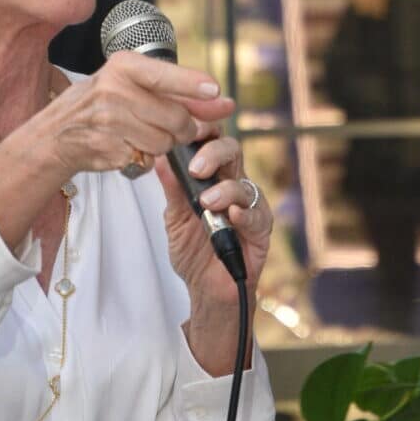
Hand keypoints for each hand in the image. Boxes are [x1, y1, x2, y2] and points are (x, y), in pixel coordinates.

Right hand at [46, 51, 234, 177]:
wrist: (56, 134)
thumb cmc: (100, 104)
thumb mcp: (129, 84)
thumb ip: (177, 92)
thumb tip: (222, 103)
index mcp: (122, 66)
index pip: (165, 75)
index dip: (193, 84)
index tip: (217, 91)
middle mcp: (114, 91)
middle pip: (175, 118)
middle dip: (183, 129)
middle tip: (173, 128)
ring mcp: (110, 122)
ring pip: (164, 142)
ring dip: (162, 145)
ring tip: (140, 134)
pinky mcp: (110, 150)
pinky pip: (147, 160)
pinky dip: (144, 159)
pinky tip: (126, 147)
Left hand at [154, 128, 272, 317]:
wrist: (207, 290)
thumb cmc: (193, 252)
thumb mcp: (174, 218)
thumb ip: (172, 189)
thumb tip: (159, 158)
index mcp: (212, 178)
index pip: (212, 141)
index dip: (202, 130)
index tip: (183, 132)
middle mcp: (233, 186)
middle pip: (232, 151)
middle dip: (213, 153)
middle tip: (195, 169)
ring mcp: (249, 206)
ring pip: (244, 184)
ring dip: (225, 190)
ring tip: (207, 203)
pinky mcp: (260, 230)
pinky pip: (258, 215)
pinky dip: (244, 213)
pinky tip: (232, 215)